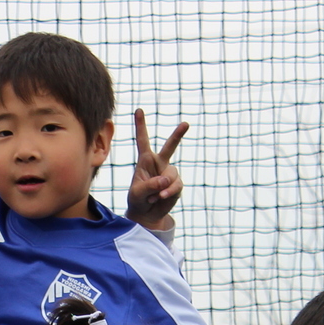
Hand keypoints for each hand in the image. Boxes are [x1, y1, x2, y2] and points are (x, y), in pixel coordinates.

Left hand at [123, 109, 187, 229]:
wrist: (147, 214)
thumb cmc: (138, 200)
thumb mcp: (138, 194)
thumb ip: (150, 185)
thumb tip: (166, 180)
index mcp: (145, 161)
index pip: (143, 140)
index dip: (141, 125)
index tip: (138, 110)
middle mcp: (159, 164)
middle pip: (170, 146)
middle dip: (178, 135)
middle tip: (186, 123)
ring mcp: (169, 173)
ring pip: (172, 175)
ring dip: (163, 187)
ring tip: (154, 196)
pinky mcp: (176, 184)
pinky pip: (176, 186)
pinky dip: (168, 193)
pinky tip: (160, 198)